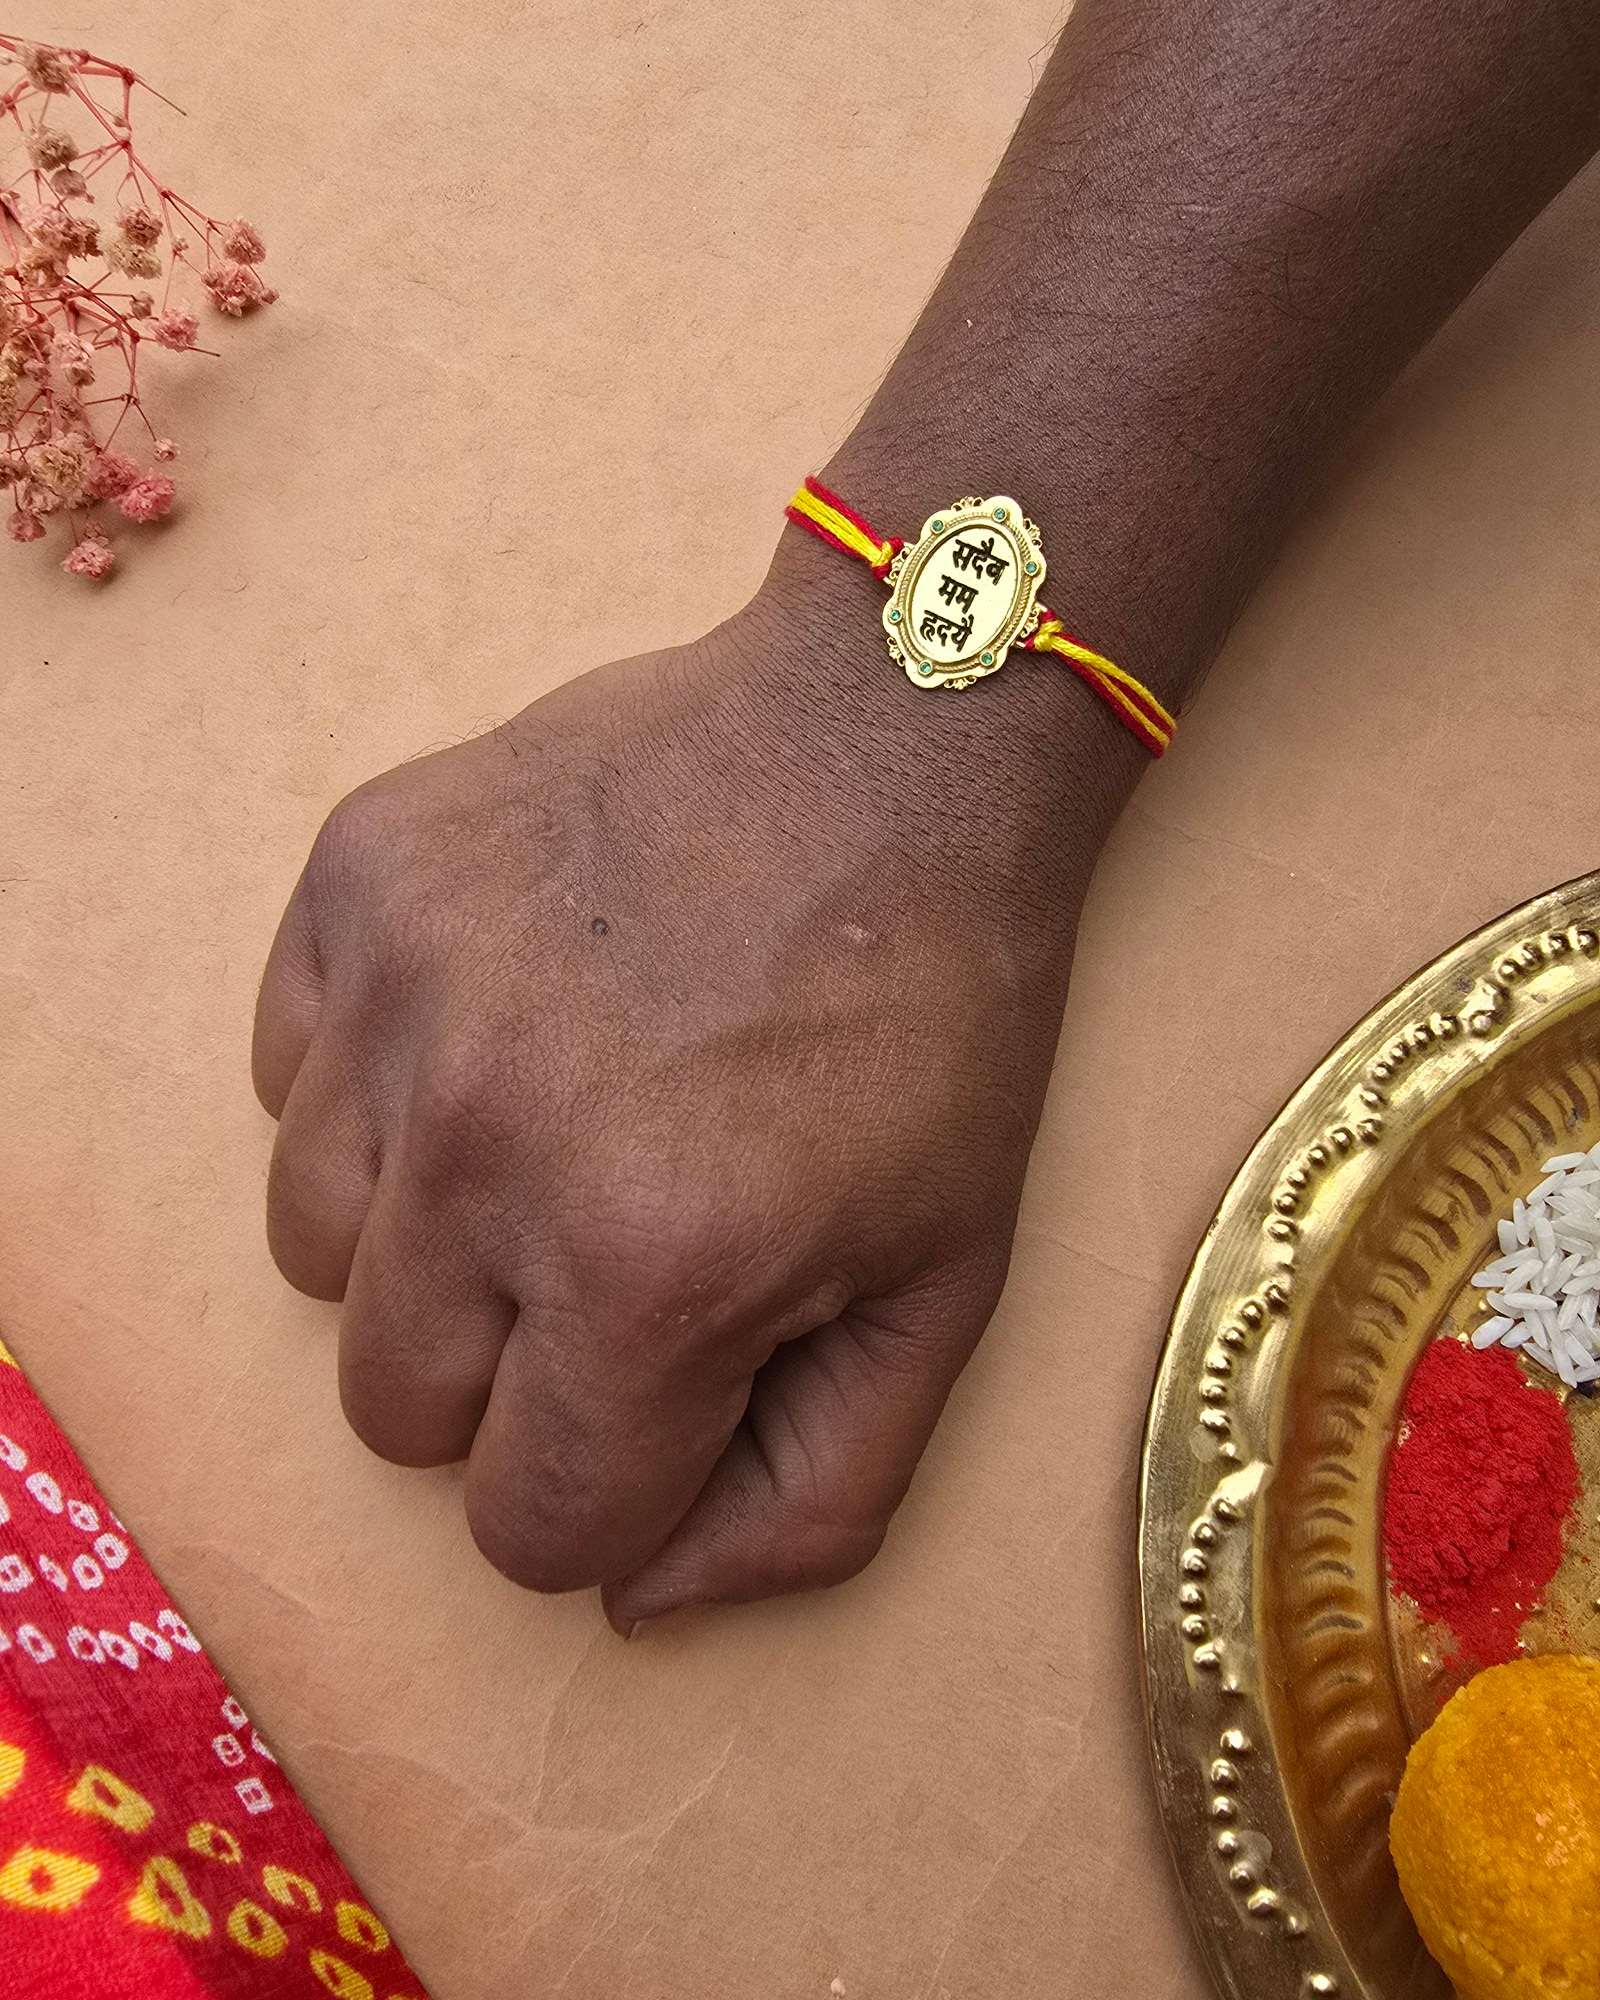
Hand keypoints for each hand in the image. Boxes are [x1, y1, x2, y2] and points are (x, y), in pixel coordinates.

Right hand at [253, 568, 1127, 1625]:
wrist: (894, 738)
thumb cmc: (936, 1017)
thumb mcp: (945, 1288)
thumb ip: (814, 1499)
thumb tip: (637, 1599)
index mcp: (653, 1271)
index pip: (529, 1527)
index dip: (609, 1484)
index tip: (666, 1388)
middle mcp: (487, 1146)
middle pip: (397, 1411)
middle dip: (514, 1375)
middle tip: (620, 1248)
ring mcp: (399, 1000)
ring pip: (318, 1256)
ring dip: (428, 1238)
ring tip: (555, 1129)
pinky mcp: (354, 887)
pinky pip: (287, 1083)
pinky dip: (377, 1091)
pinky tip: (503, 1024)